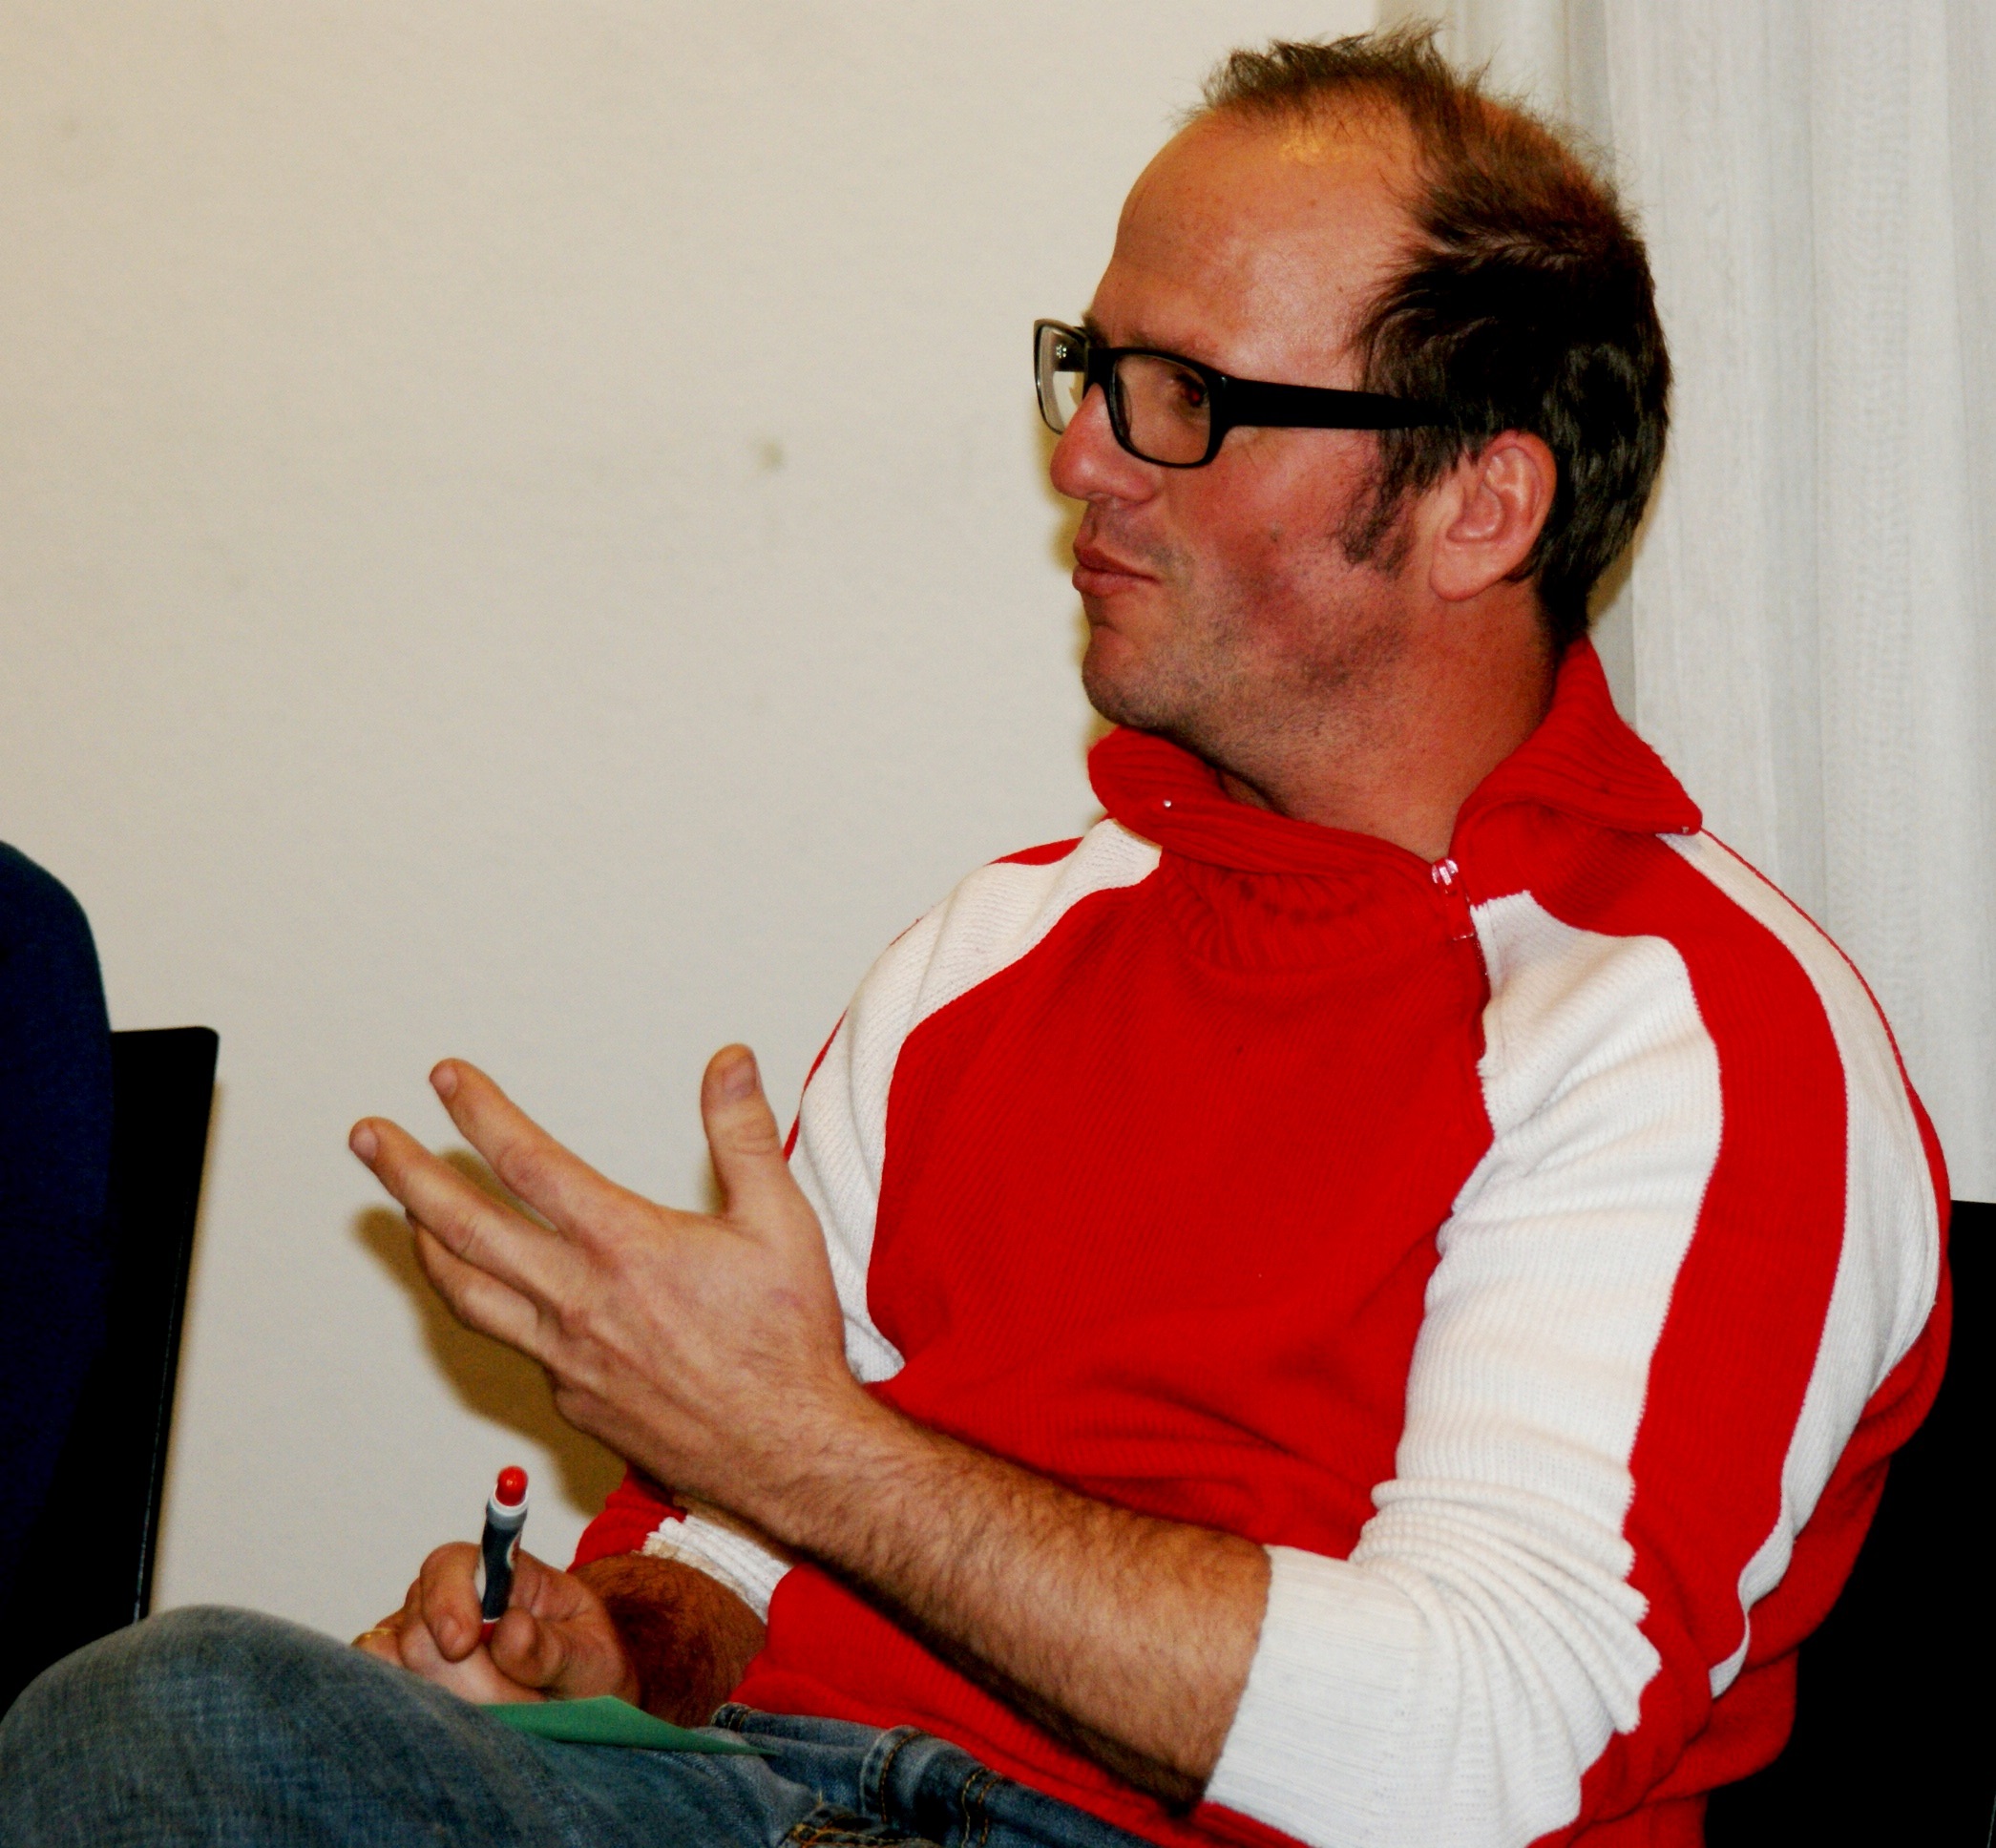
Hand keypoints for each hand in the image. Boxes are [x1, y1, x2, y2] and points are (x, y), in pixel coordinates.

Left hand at [348, 1048, 869, 1534]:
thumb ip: (744, 1135)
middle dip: (407, 1174)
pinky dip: (494, 1307)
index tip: (446, 1080)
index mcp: (624, 1246)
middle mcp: (579, 1300)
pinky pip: (517, 1344)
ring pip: (469, 1293)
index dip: (479, 1114)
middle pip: (466, 1227)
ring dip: (425, 1244)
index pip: (528, 1163)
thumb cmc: (786, 1342)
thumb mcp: (780, 1221)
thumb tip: (728, 1063)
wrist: (787, 1450)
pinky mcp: (573, 1400)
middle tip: (369, 1138)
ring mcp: (567, 1357)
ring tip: (402, 1212)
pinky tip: (503, 1294)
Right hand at [353, 1543, 638, 1704]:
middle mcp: (452, 1601)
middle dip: (470, 1677)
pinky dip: (419, 1715)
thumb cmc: (588, 1672)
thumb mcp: (591, 1658)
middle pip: (419, 1628)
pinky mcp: (404, 1684)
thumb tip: (510, 1628)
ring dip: (455, 1704)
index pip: (451, 1565)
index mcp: (503, 1576)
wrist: (584, 1713)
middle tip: (525, 1701)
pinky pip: (381, 1694)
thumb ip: (554, 1648)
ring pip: (398, 1670)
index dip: (448, 1601)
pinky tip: (464, 1725)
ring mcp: (421, 1643)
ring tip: (510, 1713)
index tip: (462, 1643)